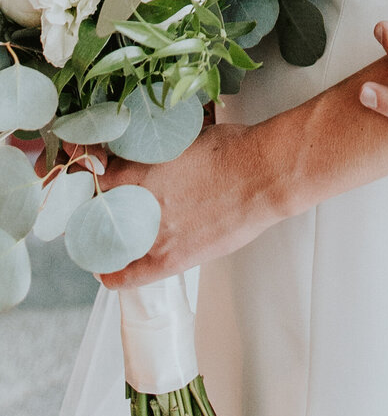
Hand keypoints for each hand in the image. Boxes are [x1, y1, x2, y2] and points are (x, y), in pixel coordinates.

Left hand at [96, 122, 278, 288]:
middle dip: (102, 210)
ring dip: (111, 238)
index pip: (96, 180)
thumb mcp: (186, 139)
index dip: (95, 181)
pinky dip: (112, 275)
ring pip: (112, 243)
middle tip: (110, 209)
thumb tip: (153, 158)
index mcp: (139, 170)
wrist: (264, 175)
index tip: (99, 182)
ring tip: (115, 236)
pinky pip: (128, 276)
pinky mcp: (170, 259)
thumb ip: (160, 154)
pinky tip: (106, 273)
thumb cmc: (234, 150)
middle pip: (100, 213)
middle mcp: (139, 203)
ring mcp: (153, 234)